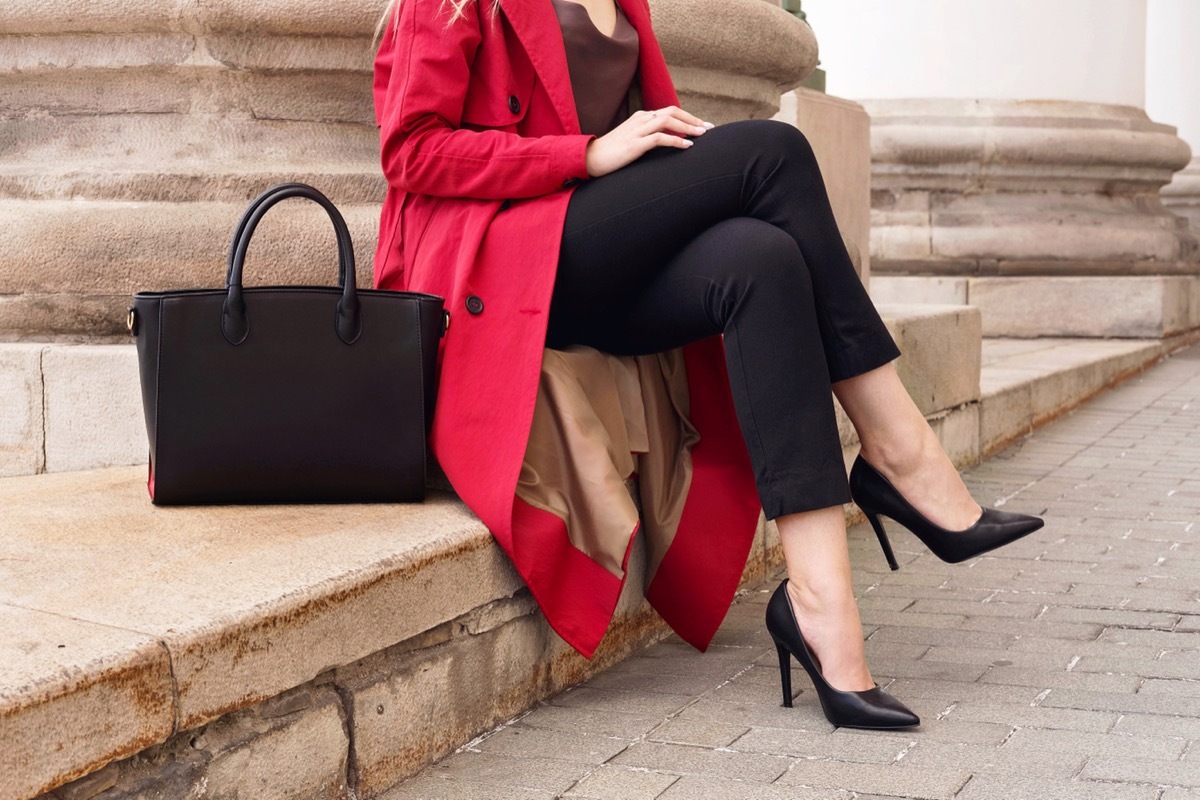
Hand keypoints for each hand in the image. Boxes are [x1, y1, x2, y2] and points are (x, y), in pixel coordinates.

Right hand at [584, 106, 713, 177]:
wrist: (590, 159)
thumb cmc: (611, 153)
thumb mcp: (631, 140)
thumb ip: (647, 137)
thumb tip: (665, 142)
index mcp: (641, 117)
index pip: (669, 112)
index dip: (688, 118)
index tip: (702, 126)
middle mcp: (641, 119)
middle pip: (673, 112)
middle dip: (693, 119)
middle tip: (709, 128)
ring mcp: (637, 130)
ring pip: (669, 121)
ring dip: (688, 127)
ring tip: (703, 135)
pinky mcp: (635, 143)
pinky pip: (660, 138)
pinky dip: (676, 140)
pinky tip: (687, 145)